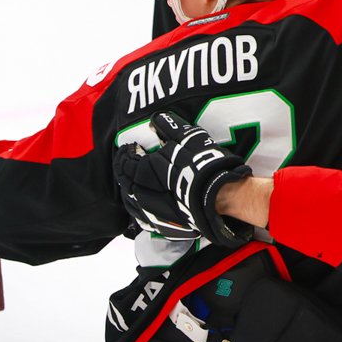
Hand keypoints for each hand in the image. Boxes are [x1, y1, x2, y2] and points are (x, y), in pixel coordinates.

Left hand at [112, 111, 252, 247]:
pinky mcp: (162, 222)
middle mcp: (142, 193)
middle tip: (130, 162)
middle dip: (125, 171)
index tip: (131, 148)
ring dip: (129, 189)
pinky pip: (142, 216)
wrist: (217, 193)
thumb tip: (156, 119)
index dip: (126, 153)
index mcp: (143, 171)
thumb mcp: (186, 137)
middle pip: (125, 182)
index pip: (125, 162)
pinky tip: (143, 203)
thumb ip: (168, 126)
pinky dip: (138, 207)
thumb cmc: (200, 163)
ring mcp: (151, 210)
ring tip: (134, 182)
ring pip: (131, 200)